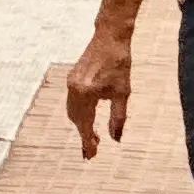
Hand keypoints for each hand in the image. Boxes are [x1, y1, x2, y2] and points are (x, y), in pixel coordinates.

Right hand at [67, 28, 133, 155]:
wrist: (110, 38)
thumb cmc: (119, 64)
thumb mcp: (123, 93)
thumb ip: (118, 118)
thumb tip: (115, 138)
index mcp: (86, 94)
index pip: (86, 125)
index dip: (88, 141)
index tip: (91, 156)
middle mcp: (74, 89)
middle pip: (75, 120)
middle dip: (83, 135)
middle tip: (94, 150)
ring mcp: (71, 82)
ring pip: (72, 112)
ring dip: (81, 125)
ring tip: (94, 137)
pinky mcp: (72, 78)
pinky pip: (72, 102)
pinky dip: (79, 113)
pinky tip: (89, 117)